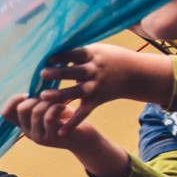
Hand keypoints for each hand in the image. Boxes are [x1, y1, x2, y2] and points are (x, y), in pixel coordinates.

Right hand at [2, 94, 130, 176]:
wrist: (84, 139)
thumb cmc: (68, 119)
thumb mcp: (49, 108)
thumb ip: (37, 100)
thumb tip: (34, 81)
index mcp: (24, 124)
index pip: (5, 113)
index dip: (14, 100)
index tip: (29, 94)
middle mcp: (28, 132)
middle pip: (21, 109)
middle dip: (37, 98)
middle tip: (49, 98)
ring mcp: (38, 137)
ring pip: (36, 111)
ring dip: (50, 102)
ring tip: (59, 102)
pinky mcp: (51, 138)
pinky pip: (49, 117)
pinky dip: (56, 108)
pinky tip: (63, 107)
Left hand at [36, 44, 172, 128]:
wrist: (133, 74)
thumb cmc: (107, 58)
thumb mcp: (96, 48)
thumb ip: (76, 50)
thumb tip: (52, 44)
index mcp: (93, 55)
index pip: (77, 53)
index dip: (64, 55)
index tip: (48, 57)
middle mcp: (95, 71)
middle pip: (77, 72)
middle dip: (60, 73)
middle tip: (42, 74)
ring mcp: (96, 87)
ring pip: (79, 92)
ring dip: (62, 95)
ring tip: (44, 97)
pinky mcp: (96, 100)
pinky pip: (84, 113)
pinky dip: (74, 123)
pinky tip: (61, 131)